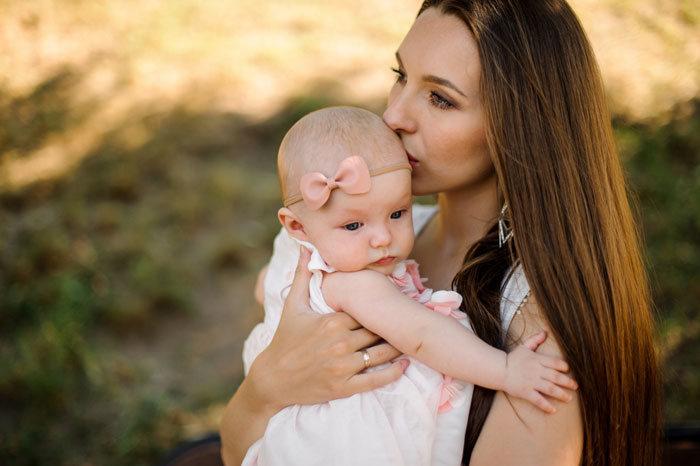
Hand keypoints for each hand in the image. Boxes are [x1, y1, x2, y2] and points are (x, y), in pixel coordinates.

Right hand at [247, 246, 406, 411]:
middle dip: (390, 327)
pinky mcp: (343, 388)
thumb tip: (305, 245)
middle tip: (407, 321)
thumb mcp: (293, 305)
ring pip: (381, 354)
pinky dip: (393, 373)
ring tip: (408, 340)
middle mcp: (340, 343)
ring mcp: (342, 367)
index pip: (366, 311)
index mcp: (332, 321)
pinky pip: (376, 380)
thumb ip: (303, 274)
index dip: (378, 307)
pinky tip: (403, 365)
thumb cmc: (284, 338)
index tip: (391, 302)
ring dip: (397, 348)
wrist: (273, 379)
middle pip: (377, 331)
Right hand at [502, 332, 577, 413]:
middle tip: (575, 386)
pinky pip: (537, 400)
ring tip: (568, 398)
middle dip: (567, 382)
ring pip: (549, 389)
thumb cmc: (513, 359)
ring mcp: (530, 382)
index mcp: (536, 359)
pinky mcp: (525, 392)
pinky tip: (553, 410)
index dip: (563, 366)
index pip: (554, 362)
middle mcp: (535, 371)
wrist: (499, 370)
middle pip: (555, 377)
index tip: (568, 370)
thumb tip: (545, 333)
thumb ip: (535, 340)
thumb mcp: (523, 347)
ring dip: (561, 394)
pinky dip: (546, 405)